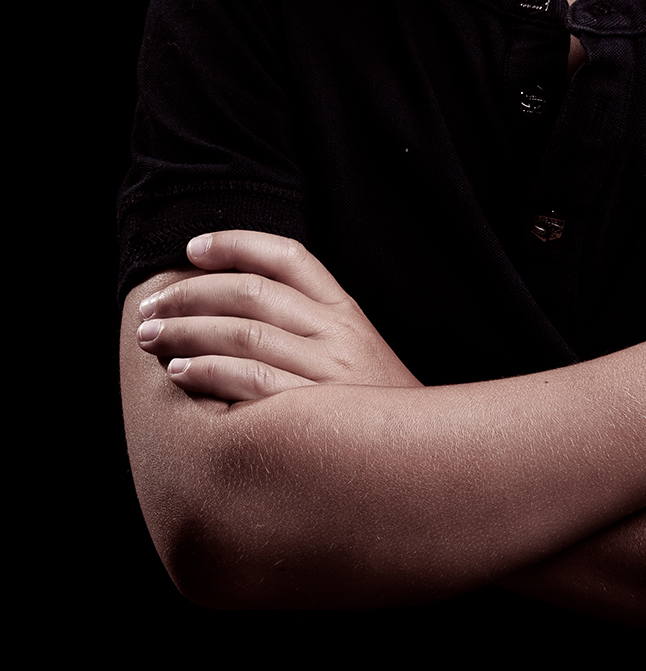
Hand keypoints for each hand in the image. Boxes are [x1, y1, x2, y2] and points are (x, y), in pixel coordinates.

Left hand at [135, 229, 421, 403]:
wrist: (427, 469)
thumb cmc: (376, 417)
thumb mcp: (358, 357)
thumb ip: (312, 330)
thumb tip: (235, 309)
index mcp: (347, 312)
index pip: (288, 256)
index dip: (237, 244)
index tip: (191, 249)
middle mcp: (339, 333)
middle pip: (254, 291)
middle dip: (192, 293)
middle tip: (151, 306)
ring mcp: (328, 373)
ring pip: (245, 332)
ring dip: (187, 330)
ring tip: (150, 336)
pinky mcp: (315, 414)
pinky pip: (250, 382)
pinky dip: (207, 372)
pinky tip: (177, 374)